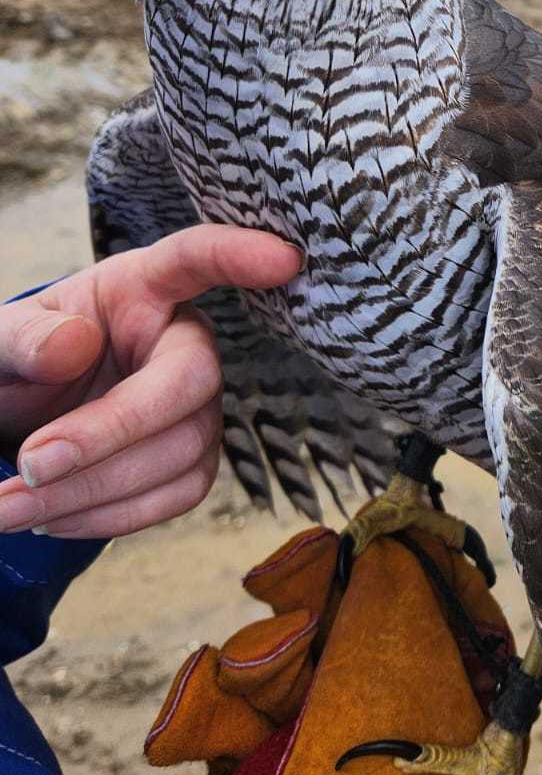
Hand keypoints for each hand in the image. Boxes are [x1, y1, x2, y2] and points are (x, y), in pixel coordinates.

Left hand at [0, 226, 301, 539]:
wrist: (18, 422)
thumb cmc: (19, 364)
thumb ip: (22, 338)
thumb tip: (73, 345)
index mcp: (139, 288)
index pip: (195, 258)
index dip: (239, 256)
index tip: (282, 259)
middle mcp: (183, 341)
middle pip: (190, 380)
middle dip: (110, 431)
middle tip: (28, 466)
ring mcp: (197, 403)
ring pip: (183, 450)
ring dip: (92, 490)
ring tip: (12, 507)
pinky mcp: (194, 458)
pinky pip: (176, 494)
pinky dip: (110, 516)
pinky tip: (53, 518)